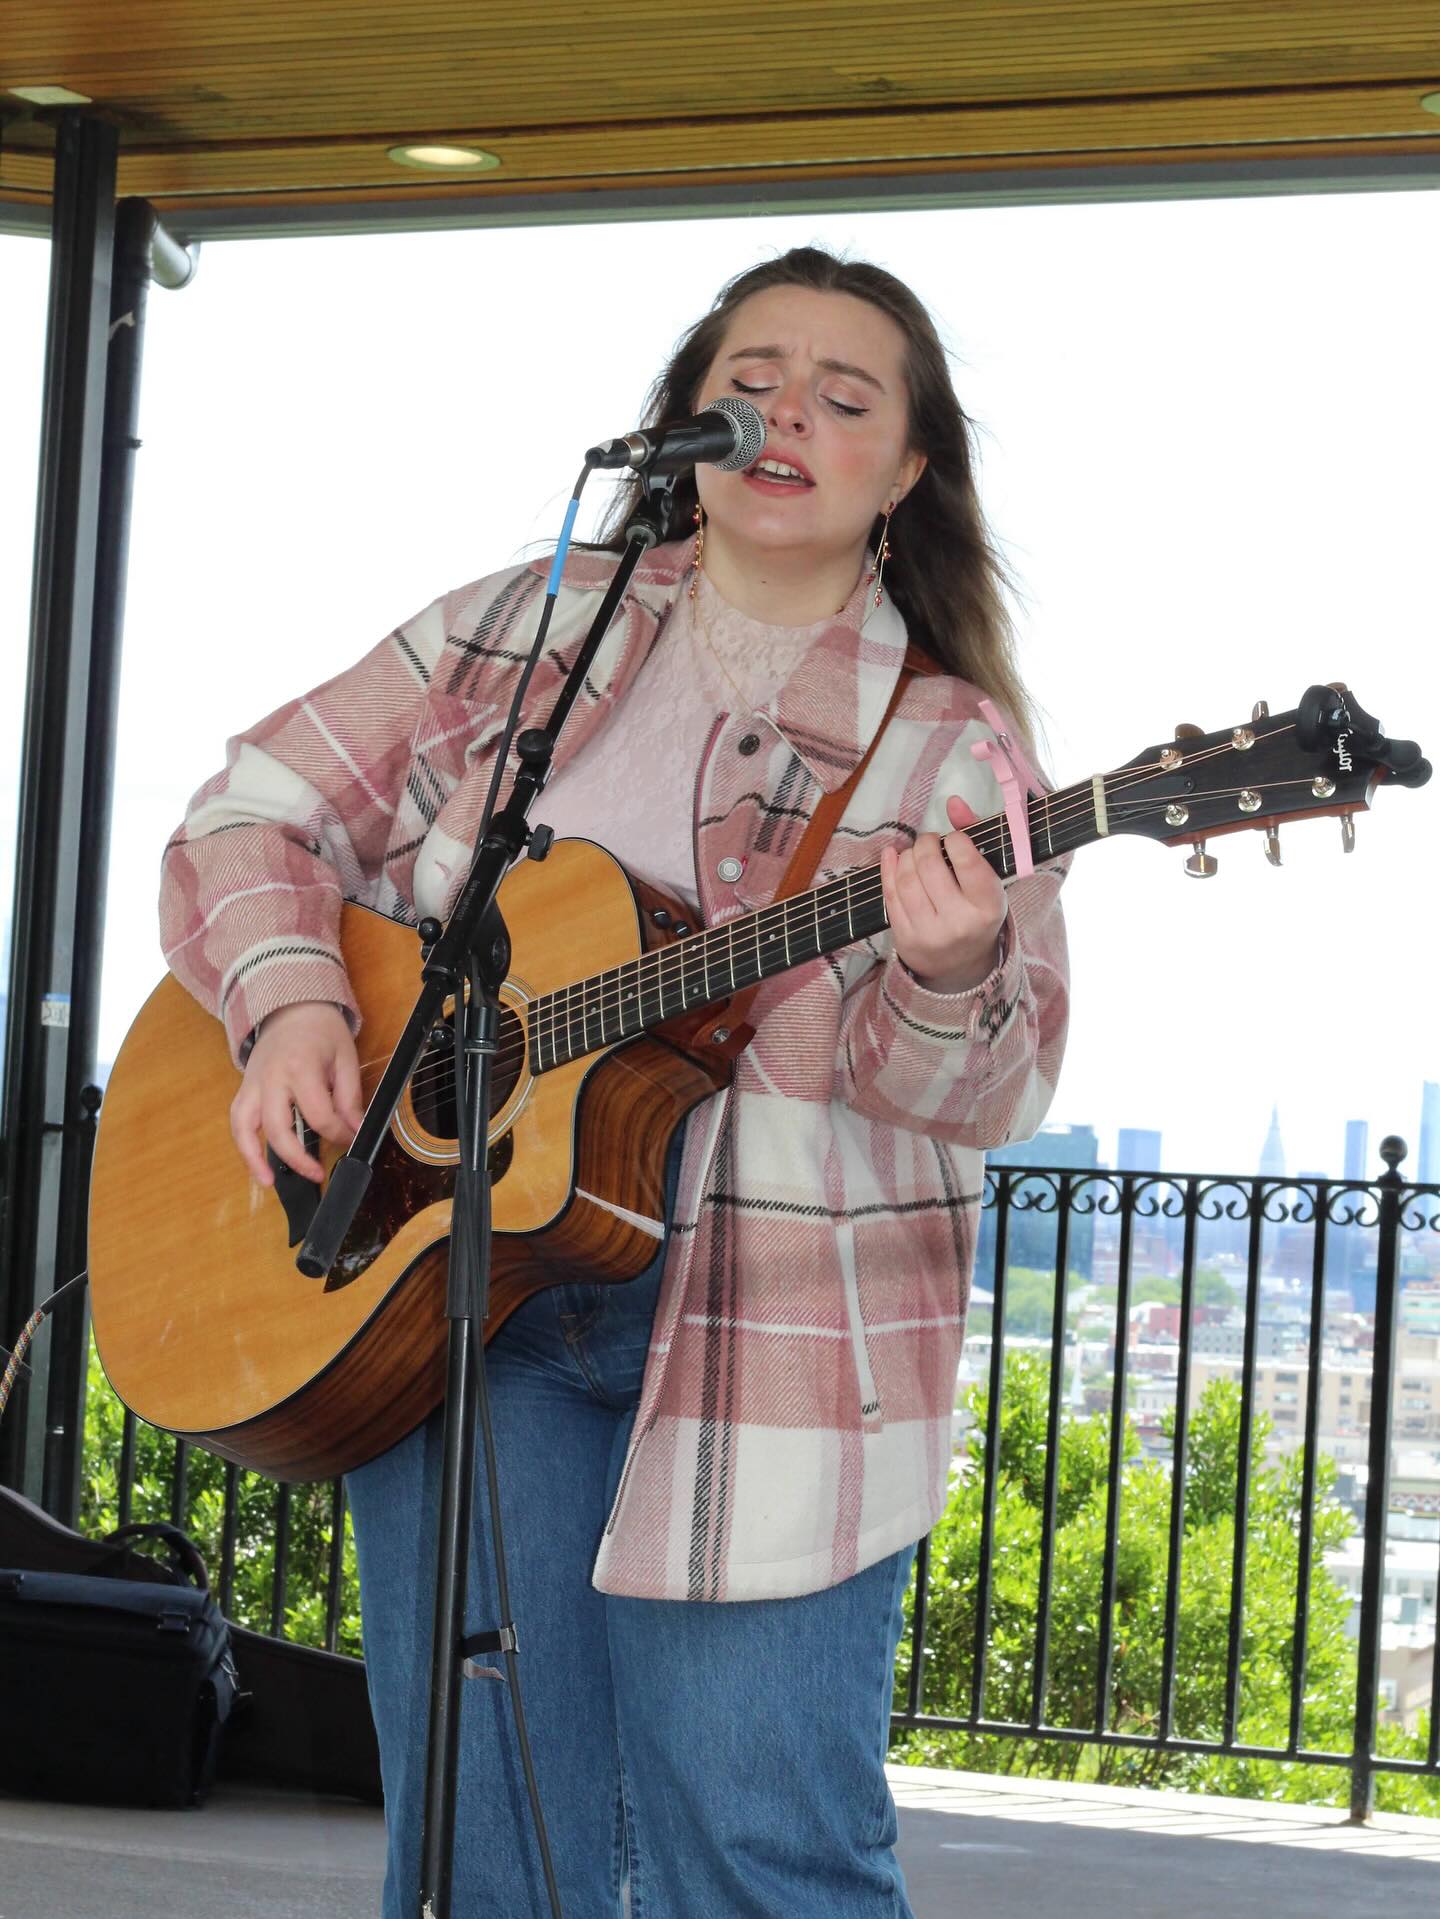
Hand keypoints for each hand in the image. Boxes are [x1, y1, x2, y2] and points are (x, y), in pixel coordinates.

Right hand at [230, 1000, 364, 1185]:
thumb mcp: (346, 1057)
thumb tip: (355, 1131)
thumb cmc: (321, 1030)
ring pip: (245, 1127)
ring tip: (270, 1182)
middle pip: (278, 1128)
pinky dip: (243, 1145)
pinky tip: (256, 1165)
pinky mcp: (244, 1089)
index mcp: (300, 1067)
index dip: (338, 1133)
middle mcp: (270, 1079)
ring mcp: (252, 1084)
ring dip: (254, 1159)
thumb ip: (350, 1097)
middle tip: (318, 1173)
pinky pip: (237, 1121)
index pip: (318, 1115)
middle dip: (298, 1157)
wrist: (291, 1007)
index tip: (351, 1138)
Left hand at [880, 795, 1006, 995]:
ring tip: (916, 853)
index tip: (953, 839)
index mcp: (988, 906)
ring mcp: (930, 934)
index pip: (966, 860)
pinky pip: (890, 895)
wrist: (961, 964)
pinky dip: (889, 868)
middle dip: (926, 843)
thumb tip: (953, 801)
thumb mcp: (987, 878)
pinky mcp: (905, 939)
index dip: (955, 839)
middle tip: (928, 841)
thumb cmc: (976, 910)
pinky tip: (894, 856)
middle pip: (930, 866)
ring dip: (907, 855)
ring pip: (907, 879)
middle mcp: (960, 922)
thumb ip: (974, 834)